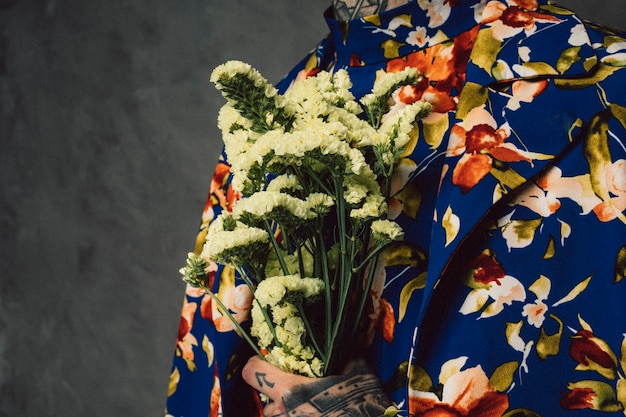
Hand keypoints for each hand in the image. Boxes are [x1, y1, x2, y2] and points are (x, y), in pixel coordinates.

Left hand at [242, 355, 390, 416]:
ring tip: (308, 408)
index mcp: (290, 390)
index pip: (251, 372)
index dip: (257, 365)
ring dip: (287, 412)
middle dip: (277, 396)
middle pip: (264, 400)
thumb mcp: (357, 370)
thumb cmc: (363, 403)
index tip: (267, 363)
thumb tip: (345, 345)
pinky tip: (314, 415)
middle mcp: (282, 413)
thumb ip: (345, 356)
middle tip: (296, 392)